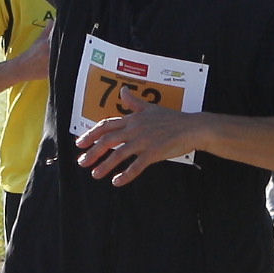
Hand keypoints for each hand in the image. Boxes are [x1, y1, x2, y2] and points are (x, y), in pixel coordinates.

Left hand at [74, 103, 204, 183]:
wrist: (193, 127)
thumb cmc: (173, 118)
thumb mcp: (151, 107)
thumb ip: (134, 102)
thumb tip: (123, 90)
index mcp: (133, 119)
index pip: (106, 125)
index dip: (91, 134)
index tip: (80, 143)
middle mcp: (136, 128)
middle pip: (108, 140)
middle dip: (92, 152)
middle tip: (82, 162)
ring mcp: (144, 140)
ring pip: (119, 154)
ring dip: (105, 165)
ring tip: (95, 174)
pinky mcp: (154, 152)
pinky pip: (136, 166)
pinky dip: (125, 175)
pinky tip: (117, 182)